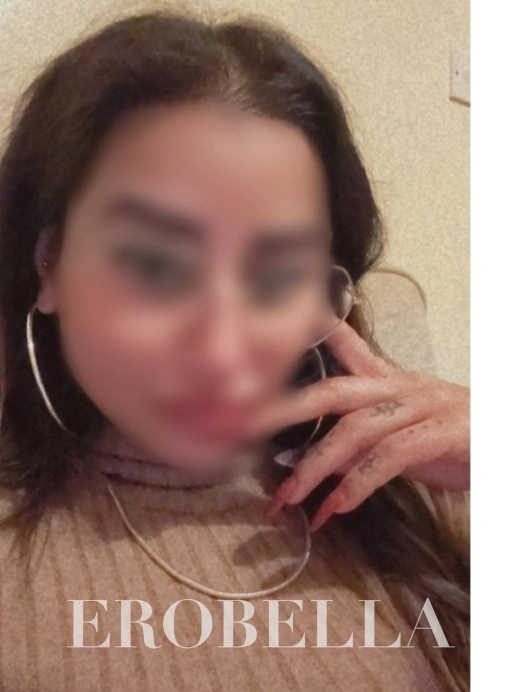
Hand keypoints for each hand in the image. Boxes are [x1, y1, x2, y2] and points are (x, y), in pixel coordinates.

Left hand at [254, 318, 469, 531]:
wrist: (506, 445)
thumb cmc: (453, 442)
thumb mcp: (397, 441)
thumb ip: (352, 447)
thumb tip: (298, 459)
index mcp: (391, 382)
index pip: (348, 348)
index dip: (315, 330)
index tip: (282, 320)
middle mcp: (401, 386)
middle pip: (334, 390)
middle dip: (285, 409)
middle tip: (244, 429)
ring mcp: (422, 406)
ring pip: (355, 429)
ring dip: (315, 467)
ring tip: (287, 498)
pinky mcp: (442, 433)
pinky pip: (388, 457)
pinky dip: (356, 486)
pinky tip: (336, 508)